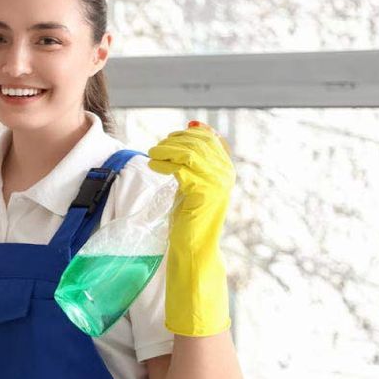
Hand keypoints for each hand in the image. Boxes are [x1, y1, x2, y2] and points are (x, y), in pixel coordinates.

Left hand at [148, 122, 235, 336]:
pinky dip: (165, 164)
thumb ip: (189, 162)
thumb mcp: (189, 185)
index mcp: (225, 172)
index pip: (211, 139)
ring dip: (167, 150)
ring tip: (153, 156)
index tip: (169, 139)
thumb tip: (193, 129)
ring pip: (190, 152)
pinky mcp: (203, 193)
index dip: (189, 134)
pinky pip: (182, 169)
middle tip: (156, 149)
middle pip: (200, 142)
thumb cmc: (189, 220)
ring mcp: (217, 184)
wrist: (194, 250)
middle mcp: (226, 175)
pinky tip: (155, 168)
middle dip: (174, 141)